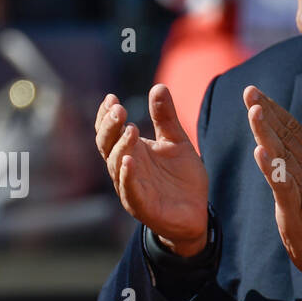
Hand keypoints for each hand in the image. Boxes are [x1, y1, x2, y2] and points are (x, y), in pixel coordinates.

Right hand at [95, 86, 209, 255]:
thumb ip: (165, 117)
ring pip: (115, 163)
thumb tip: (158, 86)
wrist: (196, 214)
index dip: (106, 114)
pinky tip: (129, 160)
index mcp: (130, 150)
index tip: (112, 98)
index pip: (109, 129)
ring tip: (131, 129)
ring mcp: (129, 185)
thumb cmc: (181, 178)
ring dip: (120, 146)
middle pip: (105, 143)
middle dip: (109, 126)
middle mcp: (124, 166)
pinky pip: (128, 189)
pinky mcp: (140, 204)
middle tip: (118, 109)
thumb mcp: (177, 142)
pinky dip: (126, 175)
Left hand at [244, 85, 301, 281]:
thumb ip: (297, 165)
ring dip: (267, 132)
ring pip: (282, 155)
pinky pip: (283, 186)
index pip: (292, 132)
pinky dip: (272, 169)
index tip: (255, 92)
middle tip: (249, 91)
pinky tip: (260, 153)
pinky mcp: (296, 209)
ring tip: (254, 112)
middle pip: (286, 137)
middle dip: (266, 112)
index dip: (274, 110)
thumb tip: (281, 143)